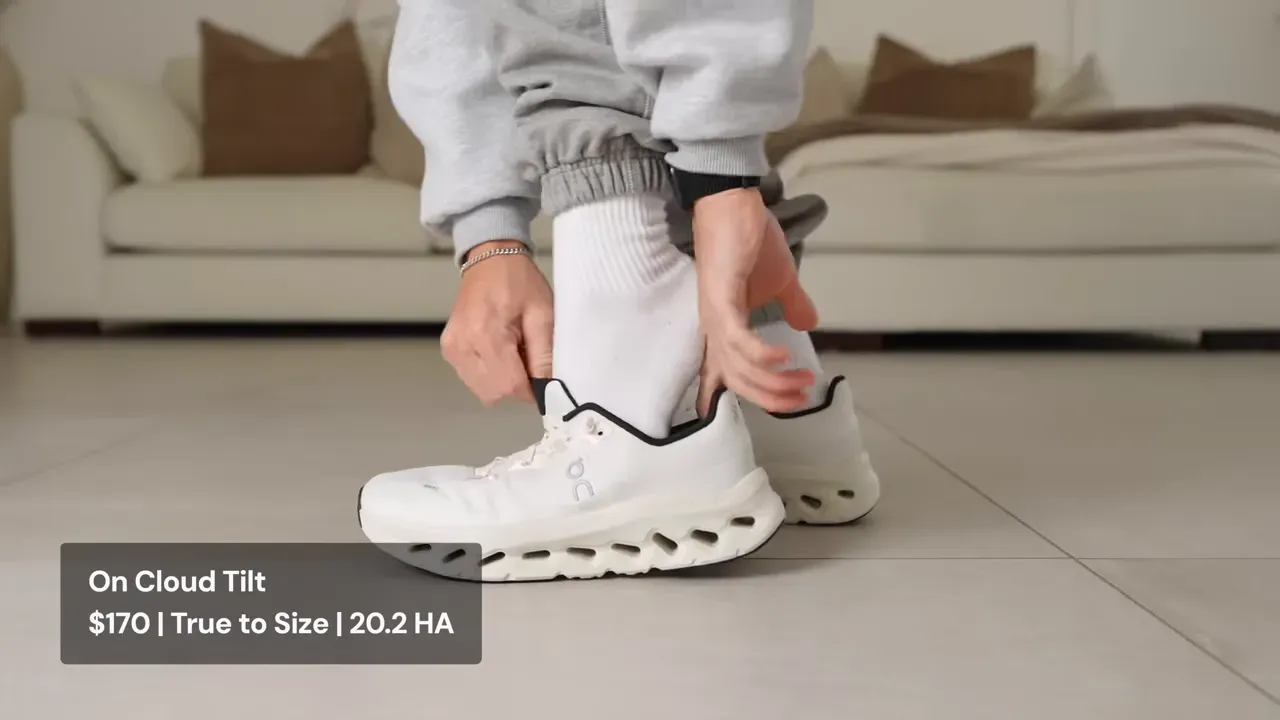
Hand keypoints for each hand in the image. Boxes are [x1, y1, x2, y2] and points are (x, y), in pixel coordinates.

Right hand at [441, 240, 553, 405]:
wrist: (490, 260)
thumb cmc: (520, 283)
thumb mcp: (543, 314)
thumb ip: (545, 355)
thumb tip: (548, 390)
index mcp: (486, 335)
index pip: (510, 386)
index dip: (531, 390)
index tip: (543, 377)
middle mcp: (462, 346)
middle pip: (495, 393)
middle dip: (517, 386)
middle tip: (528, 359)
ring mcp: (452, 350)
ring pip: (484, 391)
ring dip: (503, 382)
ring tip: (513, 353)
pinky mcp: (449, 351)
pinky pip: (473, 380)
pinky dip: (490, 375)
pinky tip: (498, 353)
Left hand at [693, 189, 818, 414]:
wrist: (734, 203)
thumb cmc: (750, 238)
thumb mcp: (780, 280)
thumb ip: (793, 304)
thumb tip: (809, 324)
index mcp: (725, 326)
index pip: (731, 374)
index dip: (756, 396)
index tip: (784, 405)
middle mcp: (715, 326)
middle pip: (736, 380)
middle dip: (770, 396)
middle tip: (800, 398)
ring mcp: (715, 314)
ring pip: (738, 366)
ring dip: (772, 380)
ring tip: (801, 380)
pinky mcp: (721, 298)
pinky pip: (737, 339)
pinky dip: (760, 355)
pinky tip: (783, 358)